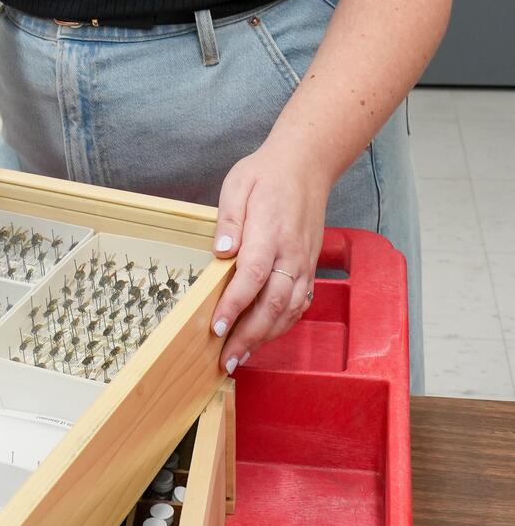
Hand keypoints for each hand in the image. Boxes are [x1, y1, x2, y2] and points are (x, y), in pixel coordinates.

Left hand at [208, 140, 330, 373]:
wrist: (307, 166)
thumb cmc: (266, 174)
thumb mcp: (238, 184)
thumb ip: (229, 218)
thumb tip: (221, 250)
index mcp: (271, 232)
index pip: (252, 276)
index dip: (235, 304)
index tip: (216, 326)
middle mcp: (291, 254)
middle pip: (272, 303)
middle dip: (248, 336)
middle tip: (225, 360)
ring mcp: (303, 263)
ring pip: (289, 310)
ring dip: (265, 338)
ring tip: (240, 358)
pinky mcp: (309, 267)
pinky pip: (300, 304)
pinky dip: (283, 325)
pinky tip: (265, 337)